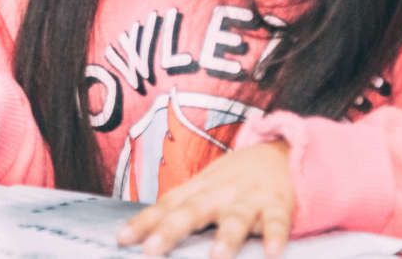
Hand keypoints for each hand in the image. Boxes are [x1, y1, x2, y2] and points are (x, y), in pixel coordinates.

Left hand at [118, 142, 295, 258]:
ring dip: (226, 237)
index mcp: (199, 189)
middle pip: (193, 211)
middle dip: (170, 230)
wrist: (278, 153)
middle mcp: (220, 192)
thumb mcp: (204, 188)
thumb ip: (180, 208)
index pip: (167, 205)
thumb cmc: (233, 179)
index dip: (144, 222)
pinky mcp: (278, 204)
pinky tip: (272, 254)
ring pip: (236, 217)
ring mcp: (249, 198)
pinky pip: (278, 222)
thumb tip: (145, 234)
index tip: (122, 239)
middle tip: (151, 251)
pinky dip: (276, 236)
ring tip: (216, 257)